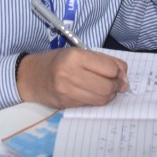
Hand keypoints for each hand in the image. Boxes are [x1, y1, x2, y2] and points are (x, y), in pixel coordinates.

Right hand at [15, 47, 129, 108]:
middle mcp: (70, 74)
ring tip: (107, 89)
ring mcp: (67, 92)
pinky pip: (91, 105)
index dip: (119, 72)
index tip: (119, 72)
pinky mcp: (66, 104)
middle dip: (117, 86)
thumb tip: (125, 75)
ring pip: (101, 99)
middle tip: (117, 83)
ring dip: (109, 95)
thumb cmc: (58, 60)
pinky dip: (98, 100)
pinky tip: (94, 93)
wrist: (32, 77)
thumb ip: (104, 60)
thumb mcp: (79, 52)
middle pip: (107, 86)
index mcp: (75, 56)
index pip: (109, 69)